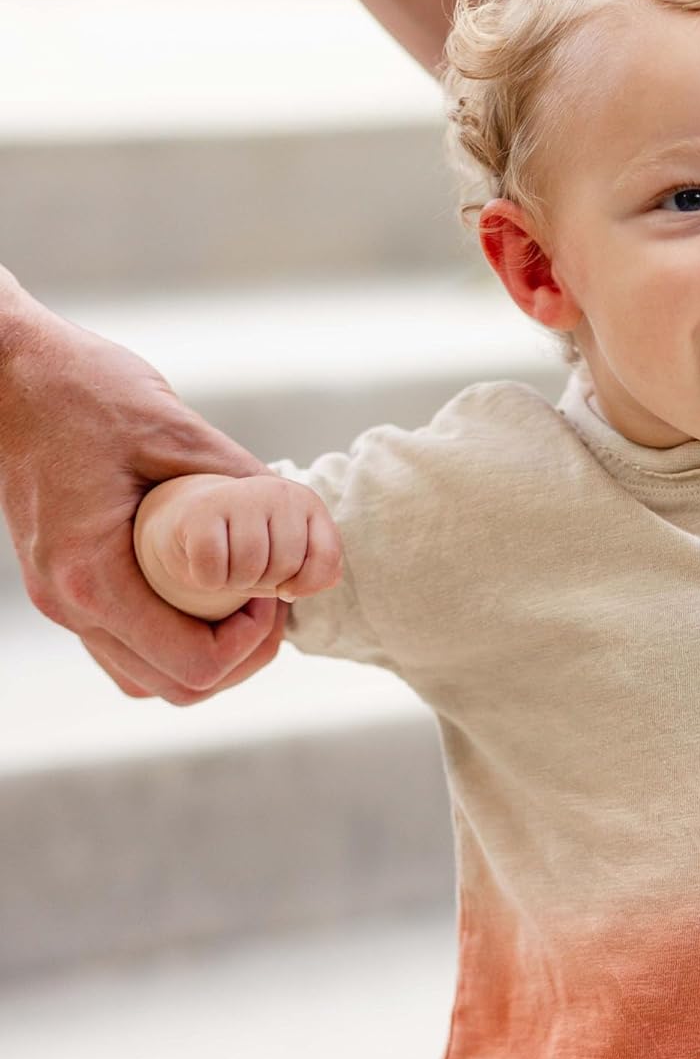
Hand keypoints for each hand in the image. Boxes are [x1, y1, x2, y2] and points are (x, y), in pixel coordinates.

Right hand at [0, 267, 286, 702]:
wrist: (11, 370)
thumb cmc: (87, 390)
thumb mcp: (180, 432)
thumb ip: (245, 484)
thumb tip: (310, 530)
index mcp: (92, 575)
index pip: (193, 666)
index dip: (252, 642)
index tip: (273, 593)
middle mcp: (68, 603)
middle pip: (173, 688)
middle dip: (239, 658)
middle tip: (271, 606)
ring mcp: (59, 599)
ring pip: (145, 677)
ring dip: (207, 657)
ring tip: (245, 605)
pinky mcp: (63, 585)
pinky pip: (124, 645)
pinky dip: (173, 638)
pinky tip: (208, 595)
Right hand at [140, 475, 341, 614]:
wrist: (193, 520)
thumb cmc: (251, 544)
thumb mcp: (292, 554)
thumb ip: (319, 569)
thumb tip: (329, 579)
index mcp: (308, 501)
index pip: (326, 557)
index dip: (307, 584)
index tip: (288, 588)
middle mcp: (278, 491)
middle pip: (285, 566)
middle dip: (266, 582)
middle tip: (249, 570)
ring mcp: (239, 495)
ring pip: (250, 568)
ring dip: (236, 583)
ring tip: (228, 567)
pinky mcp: (200, 509)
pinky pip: (212, 567)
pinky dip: (208, 580)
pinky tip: (205, 565)